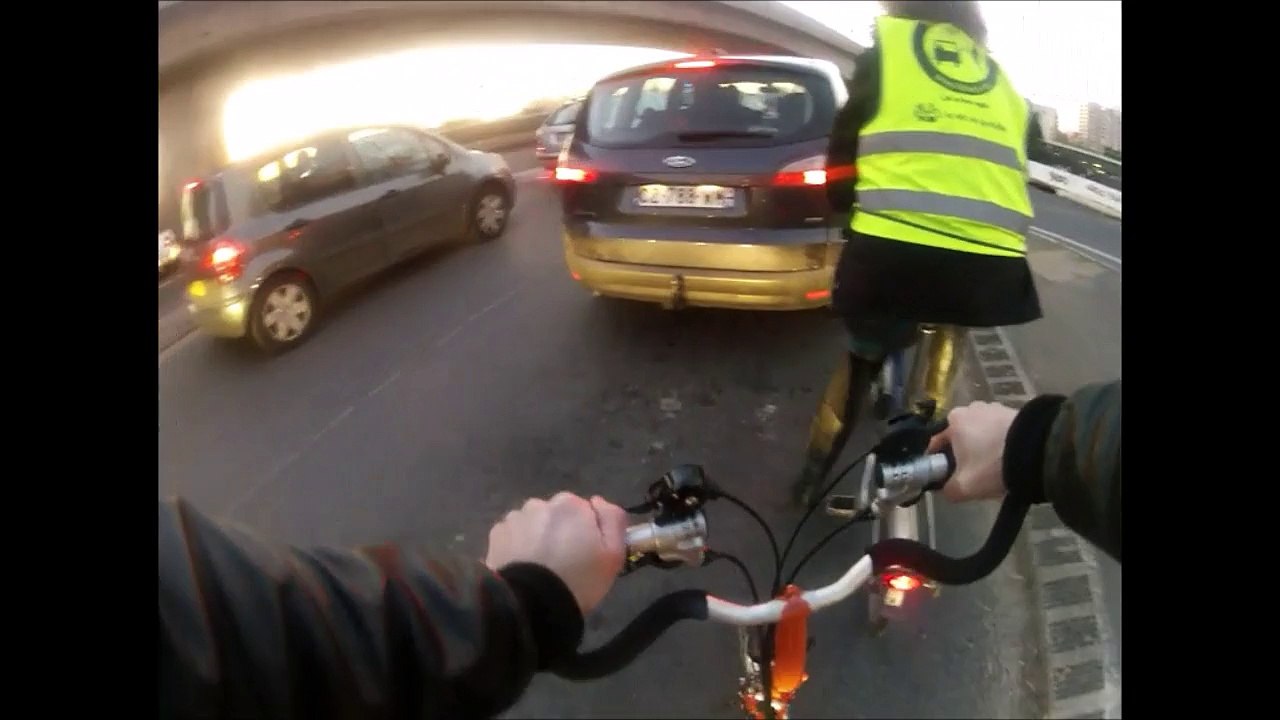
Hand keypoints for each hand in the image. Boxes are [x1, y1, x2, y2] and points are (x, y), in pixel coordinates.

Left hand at [485, 492, 626, 613]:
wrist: (531, 604)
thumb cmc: (578, 581)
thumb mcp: (613, 555)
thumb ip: (613, 519)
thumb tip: (598, 501)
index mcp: (571, 504)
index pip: (584, 511)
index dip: (586, 532)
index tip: (585, 554)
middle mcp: (540, 503)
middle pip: (556, 515)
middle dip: (560, 532)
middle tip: (563, 563)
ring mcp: (514, 518)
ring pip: (532, 524)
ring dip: (537, 537)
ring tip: (540, 568)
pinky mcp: (495, 535)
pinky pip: (512, 535)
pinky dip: (517, 546)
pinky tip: (522, 568)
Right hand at [926, 401, 1018, 502]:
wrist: (1036, 452)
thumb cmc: (991, 465)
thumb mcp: (964, 487)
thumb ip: (947, 490)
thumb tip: (946, 490)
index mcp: (952, 420)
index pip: (936, 443)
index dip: (939, 463)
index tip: (947, 478)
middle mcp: (971, 408)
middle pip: (960, 438)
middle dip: (964, 455)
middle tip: (973, 476)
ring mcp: (995, 407)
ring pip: (981, 433)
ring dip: (983, 448)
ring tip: (995, 469)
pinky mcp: (1015, 412)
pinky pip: (1000, 431)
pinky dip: (1001, 443)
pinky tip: (1009, 459)